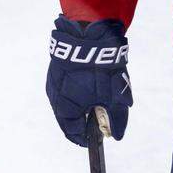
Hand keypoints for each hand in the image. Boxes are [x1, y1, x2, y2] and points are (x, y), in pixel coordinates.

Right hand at [45, 16, 131, 145]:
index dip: (87, 137)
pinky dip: (80, 89)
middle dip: (87, 118)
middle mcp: (55, 97)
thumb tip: (117, 135)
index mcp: (64, 108)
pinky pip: (68, 86)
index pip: (73, 132)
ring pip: (70, 100)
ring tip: (101, 95)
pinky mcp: (58, 69)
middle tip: (103, 115)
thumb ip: (116, 118)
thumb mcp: (114, 96)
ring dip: (84, 101)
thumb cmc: (99, 68)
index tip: (99, 138)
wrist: (88, 34)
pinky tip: (93, 81)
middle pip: (71, 116)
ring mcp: (54, 81)